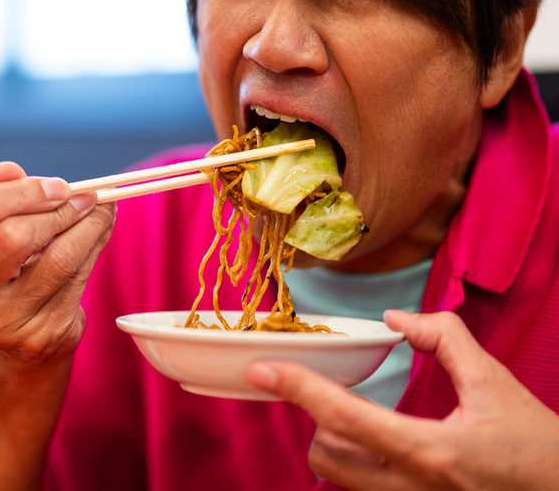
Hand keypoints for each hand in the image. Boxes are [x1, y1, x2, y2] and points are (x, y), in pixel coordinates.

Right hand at [0, 161, 115, 363]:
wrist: (19, 340)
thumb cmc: (9, 269)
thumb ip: (2, 197)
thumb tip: (8, 169)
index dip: (23, 192)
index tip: (60, 186)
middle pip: (14, 236)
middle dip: (60, 210)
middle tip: (88, 197)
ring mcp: (0, 320)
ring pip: (57, 259)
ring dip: (89, 226)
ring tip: (104, 209)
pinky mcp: (39, 334)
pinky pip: (77, 280)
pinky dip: (96, 248)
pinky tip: (102, 232)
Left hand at [246, 310, 558, 489]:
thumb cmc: (537, 449)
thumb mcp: (494, 382)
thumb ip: (443, 337)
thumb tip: (394, 319)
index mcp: (428, 452)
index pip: (343, 416)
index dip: (297, 387)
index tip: (262, 369)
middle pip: (325, 457)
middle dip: (319, 421)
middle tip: (335, 392)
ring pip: (340, 481)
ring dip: (336, 445)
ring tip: (360, 419)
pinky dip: (358, 465)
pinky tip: (379, 446)